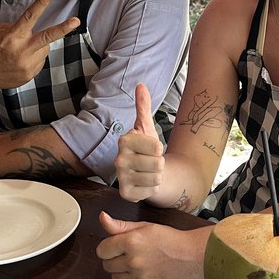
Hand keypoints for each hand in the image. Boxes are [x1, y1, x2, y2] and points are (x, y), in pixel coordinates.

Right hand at [0, 0, 79, 92]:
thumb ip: (17, 28)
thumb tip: (32, 28)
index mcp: (13, 36)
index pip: (30, 16)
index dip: (42, 3)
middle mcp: (22, 50)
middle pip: (48, 36)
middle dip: (63, 28)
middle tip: (76, 21)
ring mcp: (27, 64)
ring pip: (44, 49)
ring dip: (38, 46)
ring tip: (22, 51)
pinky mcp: (30, 74)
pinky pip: (39, 61)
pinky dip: (34, 58)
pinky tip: (20, 61)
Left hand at [95, 213, 209, 278]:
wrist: (193, 256)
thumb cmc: (170, 239)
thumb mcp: (145, 227)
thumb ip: (120, 226)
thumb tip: (102, 217)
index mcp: (131, 242)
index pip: (102, 250)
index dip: (108, 247)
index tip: (117, 246)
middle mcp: (133, 261)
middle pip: (106, 265)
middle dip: (114, 259)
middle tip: (130, 254)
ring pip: (115, 278)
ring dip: (122, 272)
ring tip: (139, 264)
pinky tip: (144, 274)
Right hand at [114, 83, 164, 201]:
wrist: (147, 172)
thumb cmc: (148, 149)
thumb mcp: (147, 127)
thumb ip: (143, 106)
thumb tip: (140, 85)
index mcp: (124, 140)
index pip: (156, 145)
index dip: (159, 148)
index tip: (151, 148)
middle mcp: (119, 159)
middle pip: (157, 162)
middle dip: (159, 163)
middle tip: (150, 162)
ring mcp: (121, 177)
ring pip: (155, 176)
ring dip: (156, 175)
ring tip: (149, 172)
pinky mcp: (126, 193)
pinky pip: (150, 190)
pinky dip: (151, 188)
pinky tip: (144, 183)